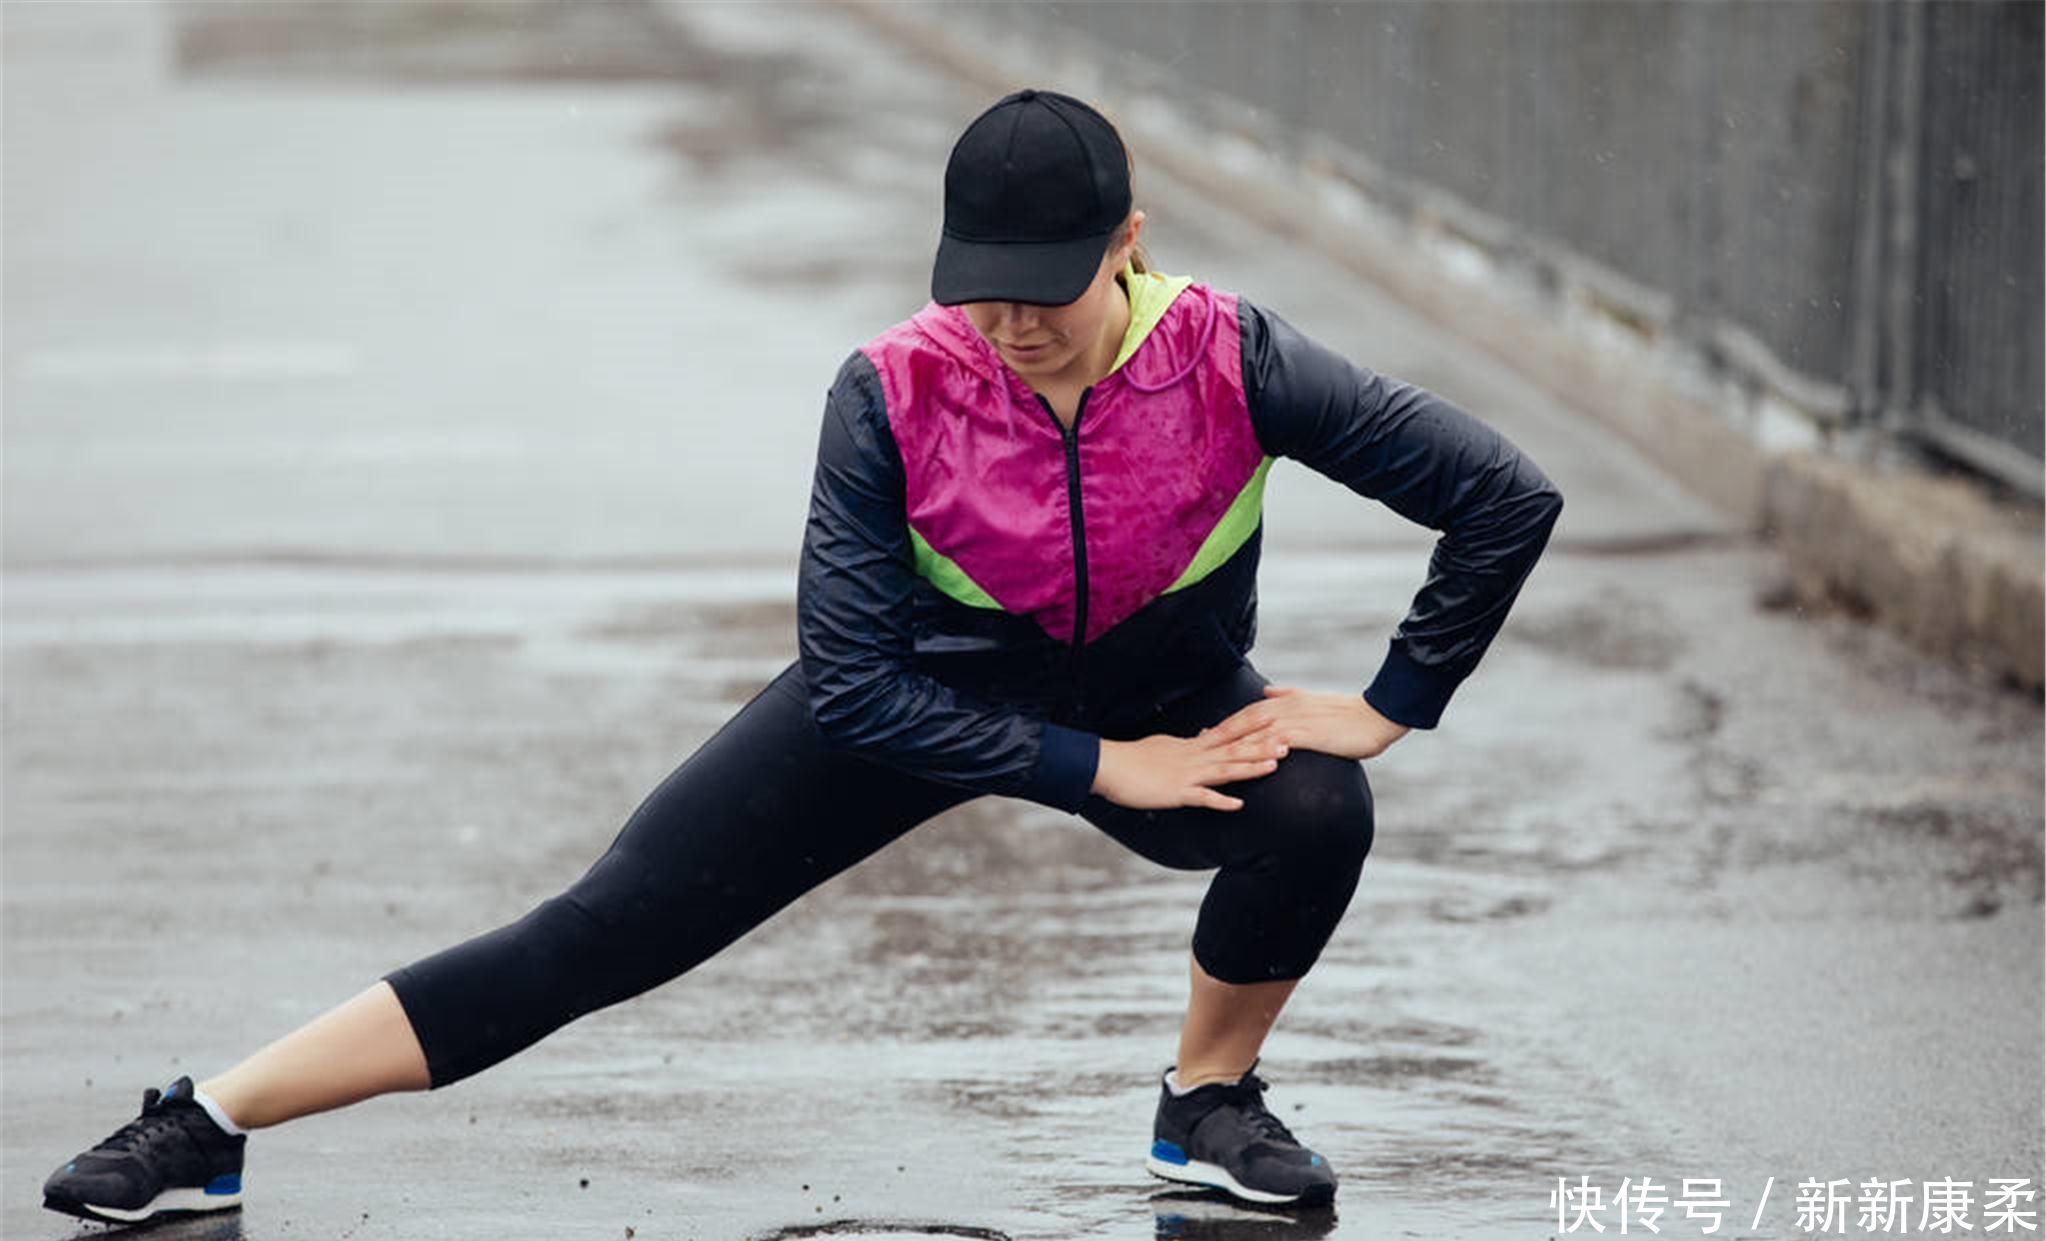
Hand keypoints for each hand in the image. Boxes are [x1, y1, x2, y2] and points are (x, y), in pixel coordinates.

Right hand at [1091, 715, 1289, 811]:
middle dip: (1263, 744)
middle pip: (1234, 748)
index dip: (1253, 727)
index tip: (1276, 717)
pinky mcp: (1175, 792)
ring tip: (1275, 765)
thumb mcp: (1164, 746)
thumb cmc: (1132, 758)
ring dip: (1250, 767)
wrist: (1106, 765)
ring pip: (1224, 769)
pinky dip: (1220, 801)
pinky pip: (1201, 797)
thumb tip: (1203, 736)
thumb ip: (1187, 744)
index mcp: (1192, 745)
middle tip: (1290, 739)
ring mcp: (1186, 773)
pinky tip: (1238, 804)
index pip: (1229, 733)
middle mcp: (1194, 756)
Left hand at [1212, 686, 1410, 760]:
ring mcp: (1294, 720)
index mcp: (1286, 700)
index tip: (1206, 731)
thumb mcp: (1312, 700)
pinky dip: (1259, 750)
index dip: (1226, 722)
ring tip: (1212, 755)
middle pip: (1244, 720)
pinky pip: (1276, 742)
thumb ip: (1288, 695)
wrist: (1375, 716)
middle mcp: (1285, 706)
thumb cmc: (1347, 713)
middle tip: (1198, 744)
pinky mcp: (1305, 734)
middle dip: (1220, 732)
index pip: (1248, 711)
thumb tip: (1268, 690)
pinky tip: (1245, 761)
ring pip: (1256, 731)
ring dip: (1232, 743)